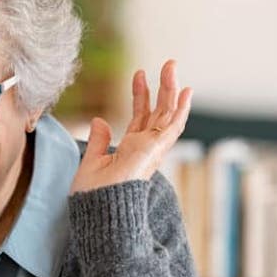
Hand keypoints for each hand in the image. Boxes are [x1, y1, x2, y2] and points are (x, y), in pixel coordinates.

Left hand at [69, 59, 192, 194]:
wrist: (98, 211)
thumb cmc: (93, 196)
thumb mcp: (91, 162)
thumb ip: (98, 141)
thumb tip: (98, 121)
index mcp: (130, 150)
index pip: (141, 119)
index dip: (142, 98)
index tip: (141, 78)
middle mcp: (144, 149)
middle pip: (157, 113)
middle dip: (161, 88)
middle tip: (166, 65)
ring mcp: (151, 150)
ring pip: (167, 114)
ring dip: (171, 90)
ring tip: (171, 66)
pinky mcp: (155, 151)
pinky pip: (172, 127)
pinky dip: (180, 109)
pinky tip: (185, 92)